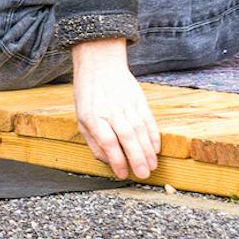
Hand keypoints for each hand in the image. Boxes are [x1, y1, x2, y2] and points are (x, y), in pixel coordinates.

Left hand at [71, 37, 160, 180]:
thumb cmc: (89, 95)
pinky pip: (148, 119)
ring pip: (140, 129)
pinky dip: (154, 135)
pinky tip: (156, 148)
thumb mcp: (82, 118)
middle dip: (137, 158)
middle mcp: (111, 110)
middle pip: (126, 136)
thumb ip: (94, 142)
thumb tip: (107, 162)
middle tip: (144, 174)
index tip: (123, 173)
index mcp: (93, 116)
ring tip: (152, 165)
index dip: (116, 159)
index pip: (107, 141)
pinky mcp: (139, 98)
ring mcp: (126, 103)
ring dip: (148, 150)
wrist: (100, 64)